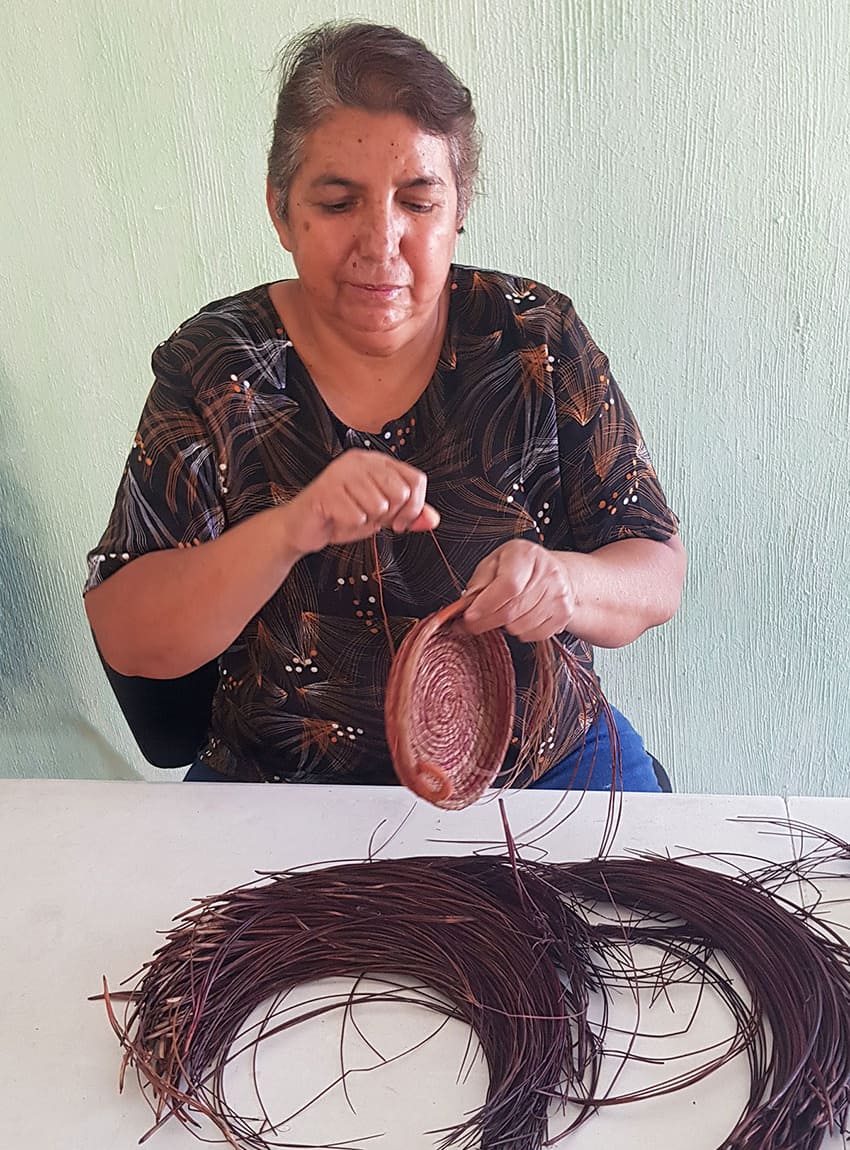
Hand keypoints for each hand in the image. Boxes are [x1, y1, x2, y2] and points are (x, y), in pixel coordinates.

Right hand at [280, 450, 439, 557]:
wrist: (303, 527)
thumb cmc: (341, 516)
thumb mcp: (381, 515)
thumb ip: (407, 515)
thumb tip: (433, 519)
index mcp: (376, 461)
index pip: (416, 480)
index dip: (415, 507)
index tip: (401, 521)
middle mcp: (359, 461)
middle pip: (400, 492)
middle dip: (389, 516)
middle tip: (370, 517)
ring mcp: (341, 473)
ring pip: (378, 505)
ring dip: (366, 520)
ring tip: (351, 514)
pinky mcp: (326, 490)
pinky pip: (356, 516)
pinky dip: (349, 525)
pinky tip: (338, 518)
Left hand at [461, 540, 576, 641]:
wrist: (554, 572)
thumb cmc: (519, 566)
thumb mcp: (493, 563)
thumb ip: (478, 583)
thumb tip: (465, 605)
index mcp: (526, 555)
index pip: (508, 586)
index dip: (486, 605)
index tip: (469, 616)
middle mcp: (547, 573)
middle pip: (512, 610)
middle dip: (486, 622)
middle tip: (472, 624)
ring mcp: (559, 595)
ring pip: (521, 627)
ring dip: (504, 627)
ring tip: (502, 613)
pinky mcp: (564, 614)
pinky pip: (533, 635)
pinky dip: (520, 632)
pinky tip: (519, 618)